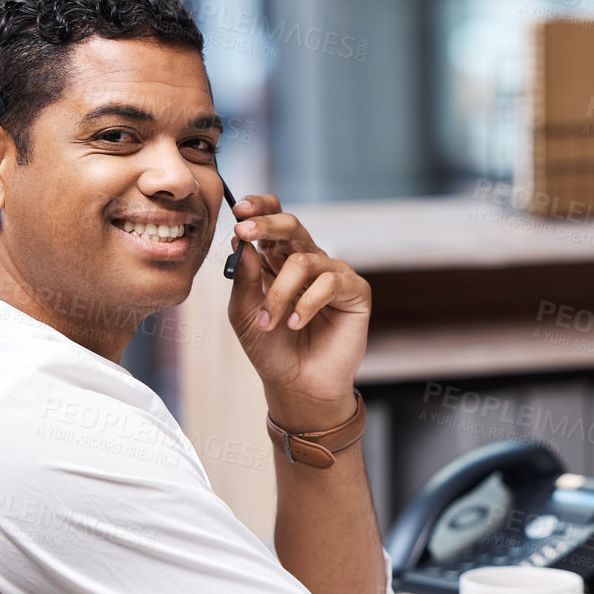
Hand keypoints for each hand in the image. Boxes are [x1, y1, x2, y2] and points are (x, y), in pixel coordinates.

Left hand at [225, 195, 370, 426]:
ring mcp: (333, 275)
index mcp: (278, 260)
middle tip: (245, 232)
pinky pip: (330, 283)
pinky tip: (295, 324)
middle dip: (267, 224)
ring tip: (268, 323)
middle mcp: (308, 262)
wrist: (297, 385)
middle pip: (292, 225)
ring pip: (304, 261)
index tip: (238, 211)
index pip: (273, 220)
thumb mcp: (244, 313)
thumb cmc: (271, 349)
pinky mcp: (356, 292)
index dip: (259, 208)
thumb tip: (242, 243)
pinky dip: (307, 303)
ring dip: (279, 293)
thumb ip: (243, 278)